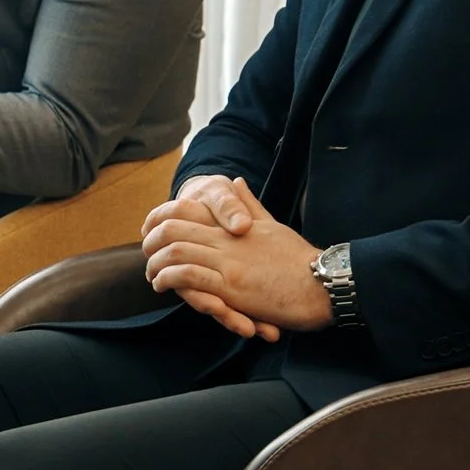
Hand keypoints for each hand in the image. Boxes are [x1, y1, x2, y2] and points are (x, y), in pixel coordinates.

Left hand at [140, 178, 331, 339]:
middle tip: (146, 254)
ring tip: (152, 275)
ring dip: (156, 264)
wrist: (324, 284)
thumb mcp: (272, 225)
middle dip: (152, 241)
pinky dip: (170, 278)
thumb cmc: (300, 260)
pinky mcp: (232, 287)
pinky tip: (164, 285)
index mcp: (235, 226)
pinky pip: (190, 276)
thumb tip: (238, 182)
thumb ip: (250, 205)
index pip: (188, 212)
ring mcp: (228, 263)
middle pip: (174, 228)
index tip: (154, 231)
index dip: (163, 220)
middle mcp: (227, 241)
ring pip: (176, 252)